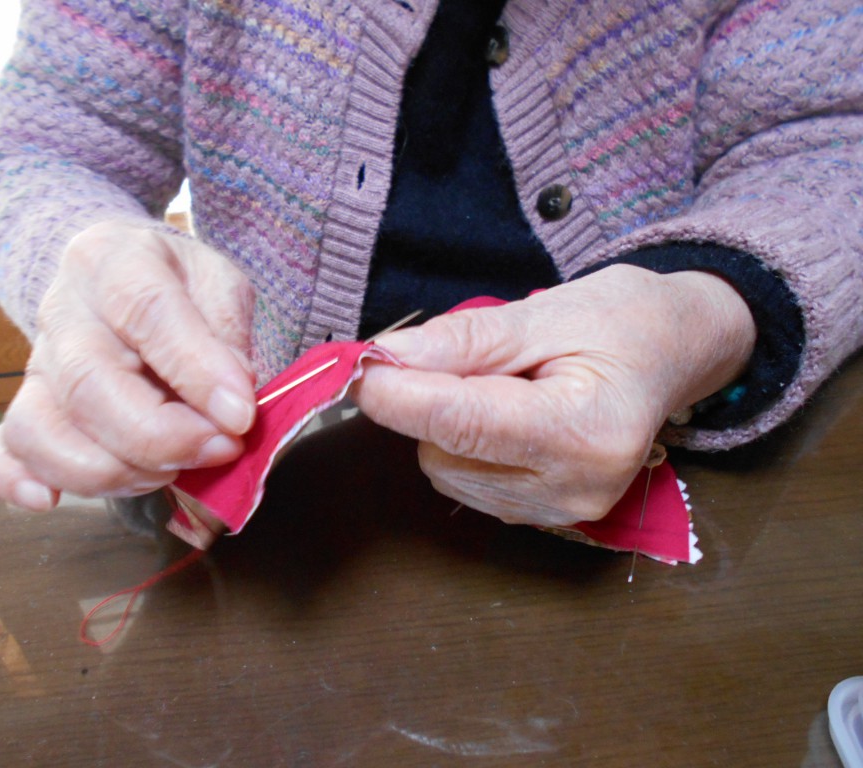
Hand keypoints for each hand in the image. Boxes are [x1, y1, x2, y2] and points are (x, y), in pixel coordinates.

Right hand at [0, 221, 256, 509]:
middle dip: (159, 436)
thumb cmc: (180, 288)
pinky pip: (0, 450)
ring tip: (169, 470)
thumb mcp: (220, 286)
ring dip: (112, 470)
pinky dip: (16, 479)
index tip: (240, 417)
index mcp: (113, 260)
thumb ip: (228, 336)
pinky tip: (47, 499)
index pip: (146, 312)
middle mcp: (62, 310)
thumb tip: (230, 404)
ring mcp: (36, 363)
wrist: (128, 283)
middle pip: (88, 383)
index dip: (196, 371)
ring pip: (42, 428)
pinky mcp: (24, 409)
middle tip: (218, 450)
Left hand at [353, 265, 755, 526]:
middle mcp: (575, 486)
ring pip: (445, 470)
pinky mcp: (547, 518)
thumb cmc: (621, 322)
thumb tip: (387, 358)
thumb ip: (465, 339)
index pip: (466, 422)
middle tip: (481, 357)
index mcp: (587, 429)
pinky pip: (464, 482)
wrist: (674, 353)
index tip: (357, 368)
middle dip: (433, 400)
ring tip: (511, 385)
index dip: (399, 396)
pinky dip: (465, 445)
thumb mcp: (546, 310)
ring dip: (449, 424)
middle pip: (444, 451)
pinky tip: (510, 417)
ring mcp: (563, 511)